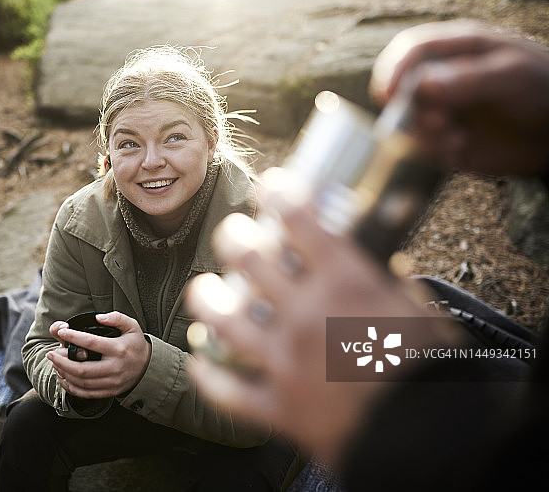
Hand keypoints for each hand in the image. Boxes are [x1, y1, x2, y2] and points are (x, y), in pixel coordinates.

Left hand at [47, 312, 150, 398]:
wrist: (148, 367)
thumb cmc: (135, 344)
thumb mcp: (132, 326)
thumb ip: (116, 318)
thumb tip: (98, 317)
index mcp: (119, 349)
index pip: (91, 343)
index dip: (73, 337)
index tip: (61, 332)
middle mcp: (115, 368)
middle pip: (82, 369)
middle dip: (62, 362)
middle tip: (51, 353)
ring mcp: (112, 382)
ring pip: (82, 383)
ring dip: (64, 374)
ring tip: (55, 364)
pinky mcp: (110, 392)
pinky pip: (86, 393)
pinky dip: (71, 388)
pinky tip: (63, 378)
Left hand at [184, 169, 455, 463]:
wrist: (428, 439)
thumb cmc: (430, 370)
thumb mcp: (417, 309)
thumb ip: (382, 279)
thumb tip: (363, 255)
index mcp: (346, 284)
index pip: (300, 218)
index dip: (278, 192)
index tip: (270, 188)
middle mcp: (307, 316)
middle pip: (248, 257)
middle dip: (233, 236)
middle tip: (234, 235)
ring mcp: (286, 363)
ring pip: (223, 318)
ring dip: (205, 297)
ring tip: (204, 289)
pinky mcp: (277, 407)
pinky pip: (226, 390)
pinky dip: (207, 374)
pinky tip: (199, 360)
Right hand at [370, 19, 548, 174]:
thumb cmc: (542, 88)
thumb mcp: (512, 76)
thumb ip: (469, 77)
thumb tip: (422, 83)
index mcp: (455, 48)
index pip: (409, 50)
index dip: (392, 70)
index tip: (390, 95)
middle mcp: (440, 77)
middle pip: (397, 88)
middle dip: (407, 108)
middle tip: (436, 121)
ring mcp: (441, 109)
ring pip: (406, 121)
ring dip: (424, 134)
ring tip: (457, 138)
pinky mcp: (443, 139)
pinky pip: (421, 147)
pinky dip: (434, 151)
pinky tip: (461, 149)